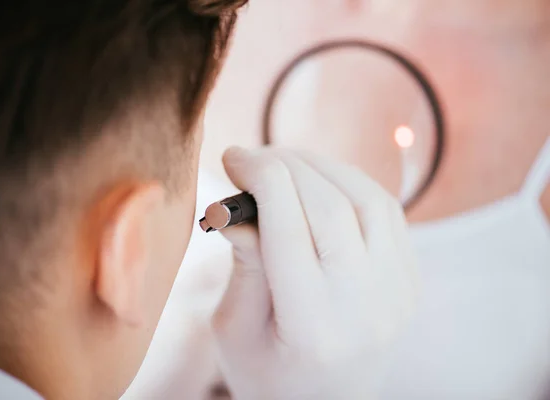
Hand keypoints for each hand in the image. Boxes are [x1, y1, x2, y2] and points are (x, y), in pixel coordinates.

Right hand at [211, 148, 418, 399]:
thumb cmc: (267, 372)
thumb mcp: (234, 328)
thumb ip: (244, 262)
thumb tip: (235, 203)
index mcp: (312, 327)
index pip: (288, 226)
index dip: (259, 176)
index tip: (232, 155)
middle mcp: (366, 307)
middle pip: (329, 205)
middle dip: (285, 165)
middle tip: (252, 158)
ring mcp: (398, 293)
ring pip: (366, 198)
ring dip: (320, 167)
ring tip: (283, 162)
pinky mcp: (410, 281)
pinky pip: (386, 211)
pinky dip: (350, 183)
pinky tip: (320, 182)